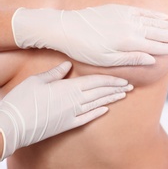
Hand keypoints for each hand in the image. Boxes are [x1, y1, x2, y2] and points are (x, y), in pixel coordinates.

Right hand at [0, 61, 131, 159]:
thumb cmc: (22, 100)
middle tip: (130, 86)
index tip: (124, 79)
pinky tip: (106, 109)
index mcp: (69, 88)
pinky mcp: (67, 125)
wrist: (13, 126)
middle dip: (116, 88)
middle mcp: (75, 101)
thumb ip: (55, 73)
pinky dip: (97, 113)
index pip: (97, 81)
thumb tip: (68, 65)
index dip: (112, 80)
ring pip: (97, 104)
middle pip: (100, 92)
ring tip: (123, 95)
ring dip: (111, 99)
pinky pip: (87, 118)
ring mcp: (72, 114)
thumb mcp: (37, 81)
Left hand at [12, 4, 167, 65]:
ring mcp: (127, 16)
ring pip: (155, 22)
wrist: (66, 27)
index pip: (158, 45)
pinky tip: (164, 17)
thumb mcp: (106, 60)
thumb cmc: (85, 48)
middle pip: (161, 32)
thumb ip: (132, 58)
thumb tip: (152, 58)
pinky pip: (143, 12)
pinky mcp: (121, 9)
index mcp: (130, 42)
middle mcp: (132, 27)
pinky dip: (155, 15)